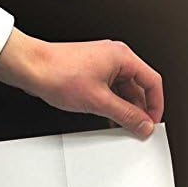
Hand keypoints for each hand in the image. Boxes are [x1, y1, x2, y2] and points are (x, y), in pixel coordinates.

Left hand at [0, 28, 163, 137]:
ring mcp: (102, 65)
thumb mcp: (99, 101)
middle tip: (137, 129)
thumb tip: (143, 124)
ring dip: (124, 109)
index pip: (152, 82)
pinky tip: (109, 119)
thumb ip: (125, 115)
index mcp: (122, 57)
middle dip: (139, 110)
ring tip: (122, 127)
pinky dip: (112, 105)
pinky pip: (109, 91)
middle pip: (138, 87)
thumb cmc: (58, 73)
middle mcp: (114, 58)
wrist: (32, 68)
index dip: (156, 105)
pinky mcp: (90, 73)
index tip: (152, 122)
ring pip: (123, 91)